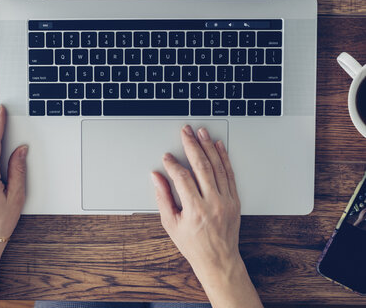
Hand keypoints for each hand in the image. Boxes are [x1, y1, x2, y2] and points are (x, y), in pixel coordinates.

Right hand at [151, 125, 241, 284]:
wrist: (218, 259)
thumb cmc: (193, 244)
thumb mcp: (171, 224)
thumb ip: (162, 198)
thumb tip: (156, 177)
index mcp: (195, 210)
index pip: (182, 178)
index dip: (173, 165)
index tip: (167, 157)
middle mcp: (213, 203)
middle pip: (202, 166)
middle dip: (192, 145)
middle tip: (185, 132)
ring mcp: (226, 200)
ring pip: (217, 166)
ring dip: (208, 146)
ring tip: (201, 132)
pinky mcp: (235, 200)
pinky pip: (230, 174)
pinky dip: (224, 158)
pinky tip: (218, 146)